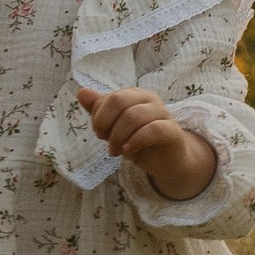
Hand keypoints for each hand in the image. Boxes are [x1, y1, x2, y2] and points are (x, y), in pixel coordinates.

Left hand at [77, 85, 216, 201]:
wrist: (166, 161)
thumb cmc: (139, 141)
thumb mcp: (114, 127)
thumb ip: (99, 110)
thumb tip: (81, 92)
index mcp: (134, 94)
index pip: (109, 98)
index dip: (98, 117)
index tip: (101, 134)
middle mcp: (149, 99)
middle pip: (119, 100)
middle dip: (105, 123)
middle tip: (106, 142)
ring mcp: (163, 113)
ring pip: (134, 115)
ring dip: (118, 137)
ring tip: (116, 151)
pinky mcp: (173, 131)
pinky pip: (153, 130)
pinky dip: (136, 140)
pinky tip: (128, 150)